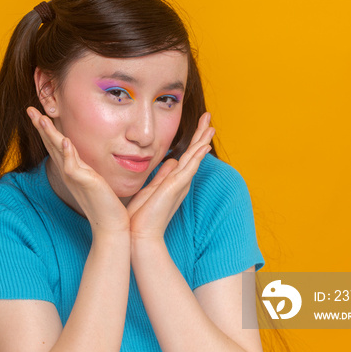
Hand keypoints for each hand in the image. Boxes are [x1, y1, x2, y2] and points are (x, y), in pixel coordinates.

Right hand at [27, 107, 130, 235]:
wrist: (110, 225)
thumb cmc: (105, 205)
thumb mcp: (95, 182)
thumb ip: (90, 171)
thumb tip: (91, 164)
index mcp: (71, 170)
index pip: (55, 145)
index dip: (46, 130)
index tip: (39, 114)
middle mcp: (69, 172)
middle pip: (51, 144)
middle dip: (41, 126)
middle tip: (30, 109)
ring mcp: (74, 177)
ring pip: (58, 151)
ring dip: (49, 134)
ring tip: (41, 118)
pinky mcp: (84, 182)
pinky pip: (72, 166)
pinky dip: (67, 153)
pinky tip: (64, 140)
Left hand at [126, 112, 214, 240]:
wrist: (139, 234)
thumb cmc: (141, 215)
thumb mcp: (151, 187)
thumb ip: (163, 174)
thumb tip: (169, 160)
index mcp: (175, 181)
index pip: (186, 155)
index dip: (194, 140)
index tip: (200, 125)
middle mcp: (181, 181)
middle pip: (194, 153)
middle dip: (201, 134)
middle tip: (209, 117)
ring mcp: (180, 184)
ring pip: (194, 157)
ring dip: (202, 140)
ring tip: (211, 125)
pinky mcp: (176, 188)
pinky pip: (189, 168)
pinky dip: (197, 157)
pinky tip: (204, 145)